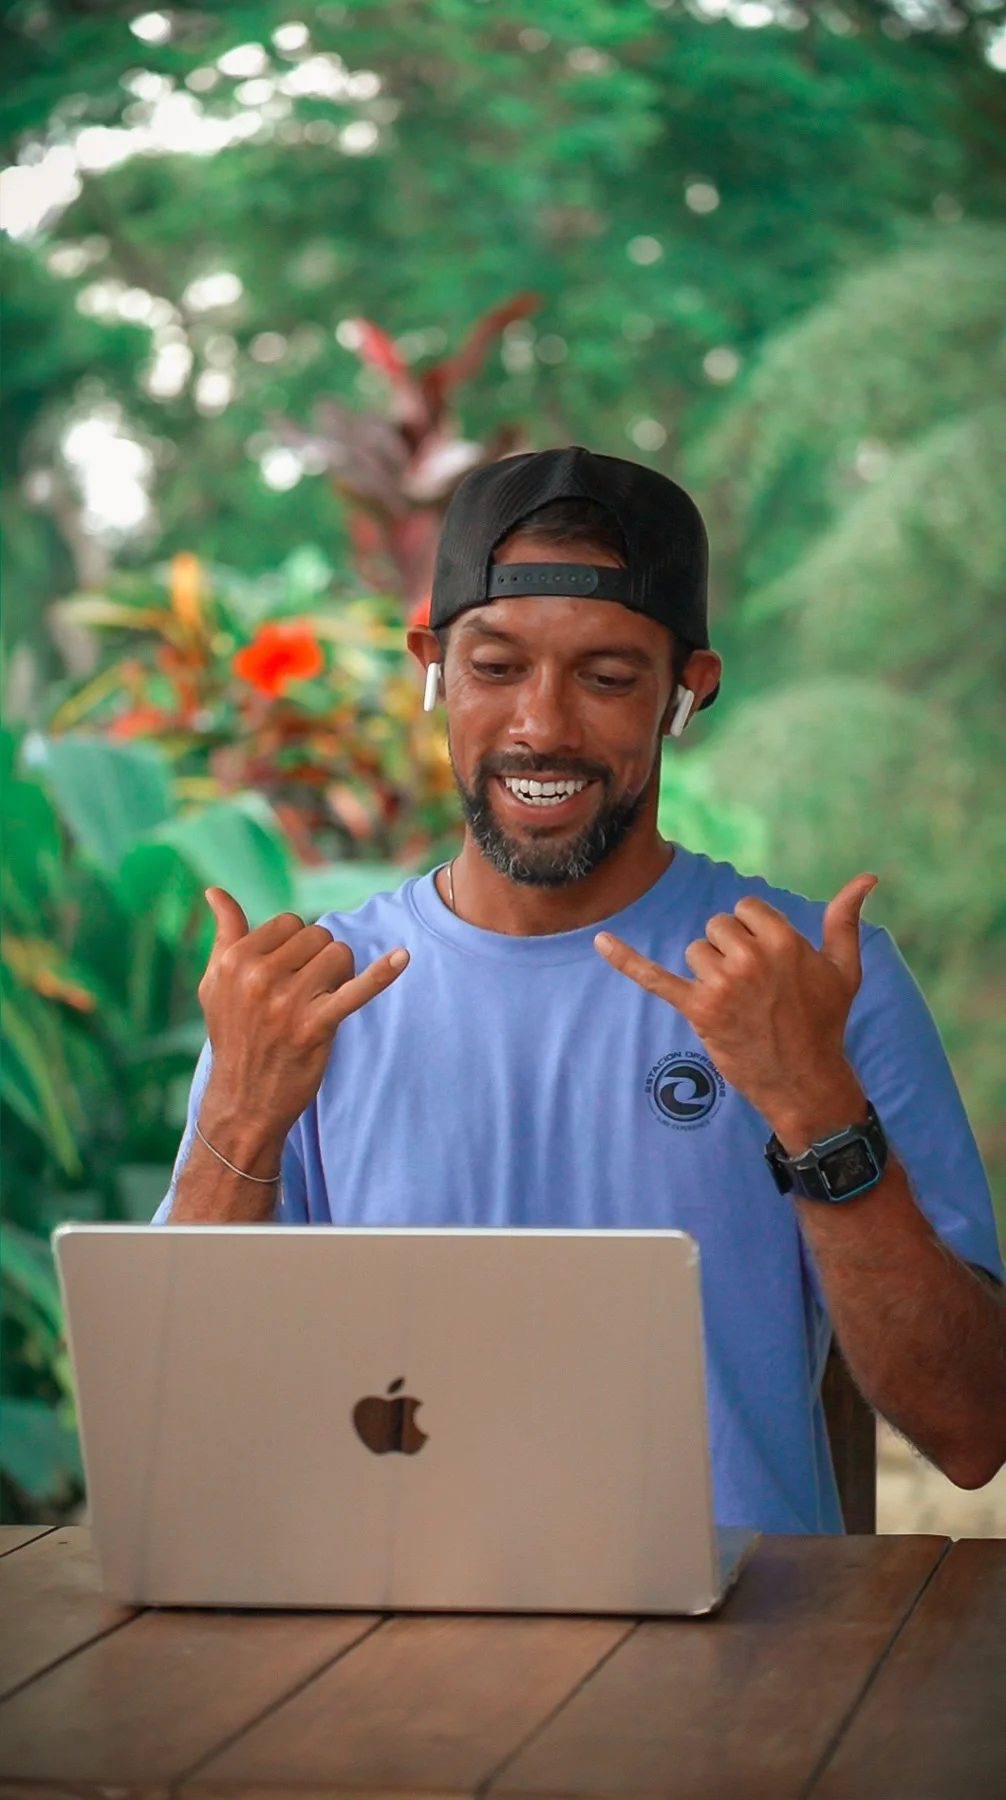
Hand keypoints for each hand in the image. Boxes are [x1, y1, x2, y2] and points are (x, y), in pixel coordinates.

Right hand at [196, 887, 408, 1162]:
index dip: (296, 946)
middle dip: (318, 959)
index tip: (288, 973)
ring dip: (338, 976)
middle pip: (317, 935)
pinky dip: (382, 974)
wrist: (244, 1100)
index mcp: (233, 960)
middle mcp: (258, 976)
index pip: (288, 922)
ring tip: (318, 1003)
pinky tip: (402, 958)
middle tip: (303, 994)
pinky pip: (356, 990)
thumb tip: (215, 891)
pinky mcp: (315, 1025)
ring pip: (339, 954)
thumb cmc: (233, 1035)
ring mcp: (287, 1001)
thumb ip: (224, 933)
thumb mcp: (215, 983)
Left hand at [595, 874, 876, 1147]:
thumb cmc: (825, 1021)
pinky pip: (655, 977)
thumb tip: (868, 877)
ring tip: (736, 1002)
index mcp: (783, 940)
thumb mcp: (843, 968)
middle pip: (716, 926)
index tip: (768, 962)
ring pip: (695, 950)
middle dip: (729, 950)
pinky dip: (626, 960)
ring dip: (709, 972)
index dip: (752, 932)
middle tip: (753, 988)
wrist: (804, 1079)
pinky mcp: (698, 1010)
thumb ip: (846, 918)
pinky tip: (599, 942)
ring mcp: (722, 984)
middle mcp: (751, 958)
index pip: (744, 909)